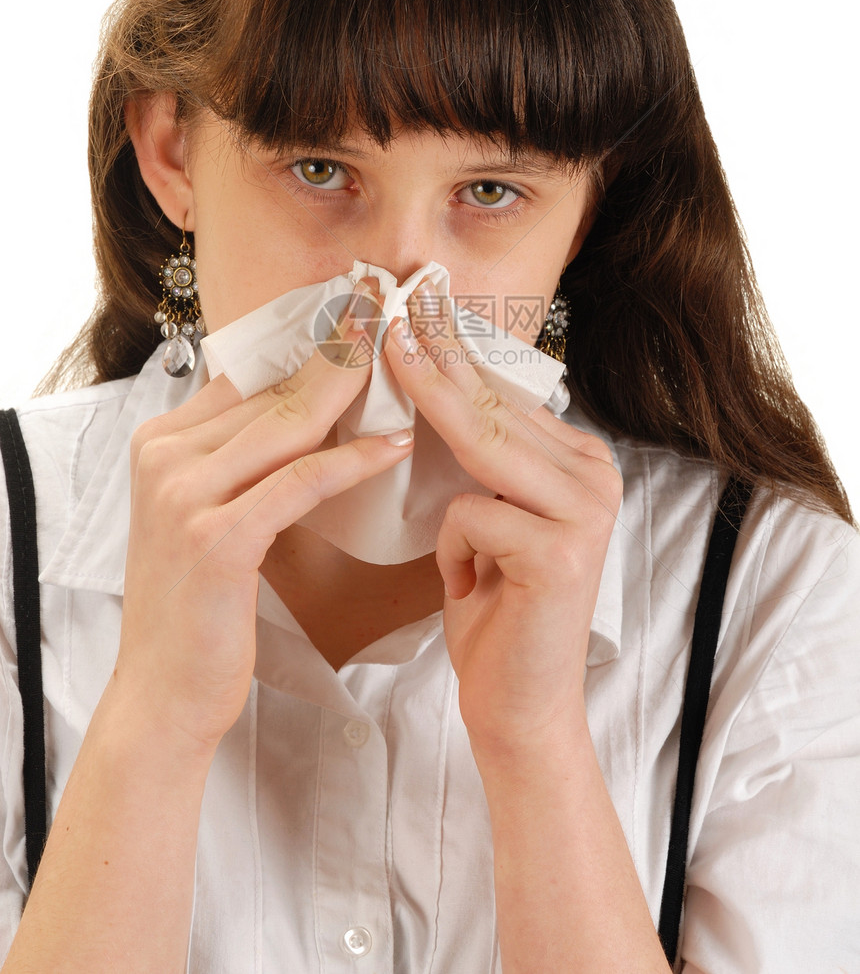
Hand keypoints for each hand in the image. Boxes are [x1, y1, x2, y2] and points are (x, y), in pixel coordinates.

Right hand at [114, 281, 413, 755]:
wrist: (164, 695)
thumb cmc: (202, 605)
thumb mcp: (211, 513)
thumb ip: (245, 457)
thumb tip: (309, 403)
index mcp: (161, 441)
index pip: (252, 374)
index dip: (313, 340)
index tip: (364, 306)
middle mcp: (164, 456)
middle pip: (274, 390)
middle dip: (341, 346)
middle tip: (393, 303)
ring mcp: (183, 495)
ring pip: (289, 423)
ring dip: (355, 385)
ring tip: (408, 354)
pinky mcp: (215, 538)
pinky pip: (300, 481)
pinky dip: (353, 460)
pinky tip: (396, 443)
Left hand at [383, 283, 620, 762]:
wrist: (519, 708)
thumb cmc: (495, 611)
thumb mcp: (486, 520)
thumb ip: (479, 459)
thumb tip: (432, 381)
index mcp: (581, 463)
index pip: (506, 395)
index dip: (454, 352)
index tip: (415, 307)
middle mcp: (596, 477)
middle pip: (495, 407)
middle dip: (437, 354)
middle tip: (393, 305)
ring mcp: (586, 511)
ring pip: (485, 443)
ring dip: (430, 407)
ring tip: (391, 351)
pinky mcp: (562, 552)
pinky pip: (472, 515)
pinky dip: (451, 547)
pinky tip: (468, 585)